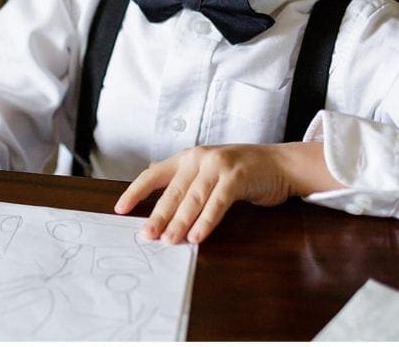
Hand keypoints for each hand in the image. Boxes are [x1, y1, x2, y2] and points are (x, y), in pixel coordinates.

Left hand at [114, 142, 341, 243]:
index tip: (119, 209)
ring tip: (168, 241)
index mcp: (187, 158)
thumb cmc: (240, 171)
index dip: (135, 192)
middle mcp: (198, 159)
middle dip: (157, 215)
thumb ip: (183, 176)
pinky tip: (196, 236)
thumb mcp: (207, 169)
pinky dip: (205, 221)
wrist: (279, 164)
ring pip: (192, 199)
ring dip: (179, 222)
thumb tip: (151, 178)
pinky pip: (216, 203)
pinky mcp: (236, 177)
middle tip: (146, 235)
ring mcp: (217, 166)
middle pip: (171, 191)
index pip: (153, 174)